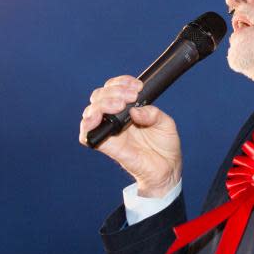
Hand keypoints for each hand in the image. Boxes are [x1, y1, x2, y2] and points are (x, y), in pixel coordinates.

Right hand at [79, 76, 182, 197]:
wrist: (167, 170)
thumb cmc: (165, 147)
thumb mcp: (165, 123)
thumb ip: (152, 113)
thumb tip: (134, 110)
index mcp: (128, 110)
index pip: (113, 89)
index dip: (121, 83)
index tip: (137, 86)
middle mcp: (115, 119)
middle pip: (99, 97)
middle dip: (113, 90)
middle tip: (131, 96)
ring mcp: (110, 132)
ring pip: (91, 111)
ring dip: (103, 103)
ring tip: (120, 105)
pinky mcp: (107, 146)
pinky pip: (86, 135)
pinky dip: (87, 125)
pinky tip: (97, 118)